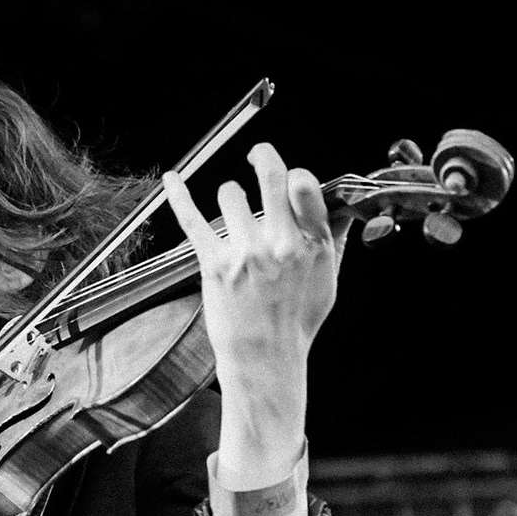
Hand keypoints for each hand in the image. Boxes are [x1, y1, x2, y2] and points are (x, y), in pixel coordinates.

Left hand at [162, 143, 351, 482]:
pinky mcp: (215, 264)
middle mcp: (280, 244)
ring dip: (232, 199)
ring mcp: (246, 253)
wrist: (265, 359)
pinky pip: (192, 219)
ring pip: (232, 194)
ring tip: (235, 216)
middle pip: (270, 175)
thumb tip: (345, 204)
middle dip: (263, 157)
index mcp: (312, 245)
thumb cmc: (296, 322)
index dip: (295, 173)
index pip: (305, 186)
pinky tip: (170, 178)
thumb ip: (334, 238)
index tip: (287, 175)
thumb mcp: (328, 280)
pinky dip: (178, 195)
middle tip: (257, 156)